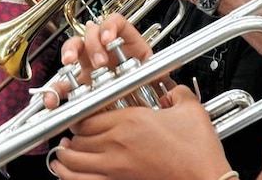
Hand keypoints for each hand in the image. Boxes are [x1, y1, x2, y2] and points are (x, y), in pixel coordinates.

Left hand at [44, 15, 153, 108]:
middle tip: (70, 62)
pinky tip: (109, 39)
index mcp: (85, 78)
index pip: (62, 80)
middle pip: (72, 46)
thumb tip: (73, 124)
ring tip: (100, 61)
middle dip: (68, 52)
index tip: (52, 100)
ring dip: (92, 46)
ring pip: (90, 32)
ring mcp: (108, 45)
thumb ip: (92, 115)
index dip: (53, 90)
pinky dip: (109, 28)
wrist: (159, 93)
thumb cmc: (136, 98)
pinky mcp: (125, 33)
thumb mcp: (111, 107)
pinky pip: (115, 21)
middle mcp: (93, 59)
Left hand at [49, 85, 231, 179]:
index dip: (80, 115)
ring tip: (62, 152)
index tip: (82, 115)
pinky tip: (65, 172)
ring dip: (65, 155)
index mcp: (131, 121)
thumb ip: (176, 93)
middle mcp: (117, 144)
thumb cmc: (199, 154)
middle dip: (71, 135)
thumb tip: (171, 90)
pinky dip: (69, 176)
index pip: (87, 115)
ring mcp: (116, 167)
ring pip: (74, 160)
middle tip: (72, 133)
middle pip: (77, 137)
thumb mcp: (191, 111)